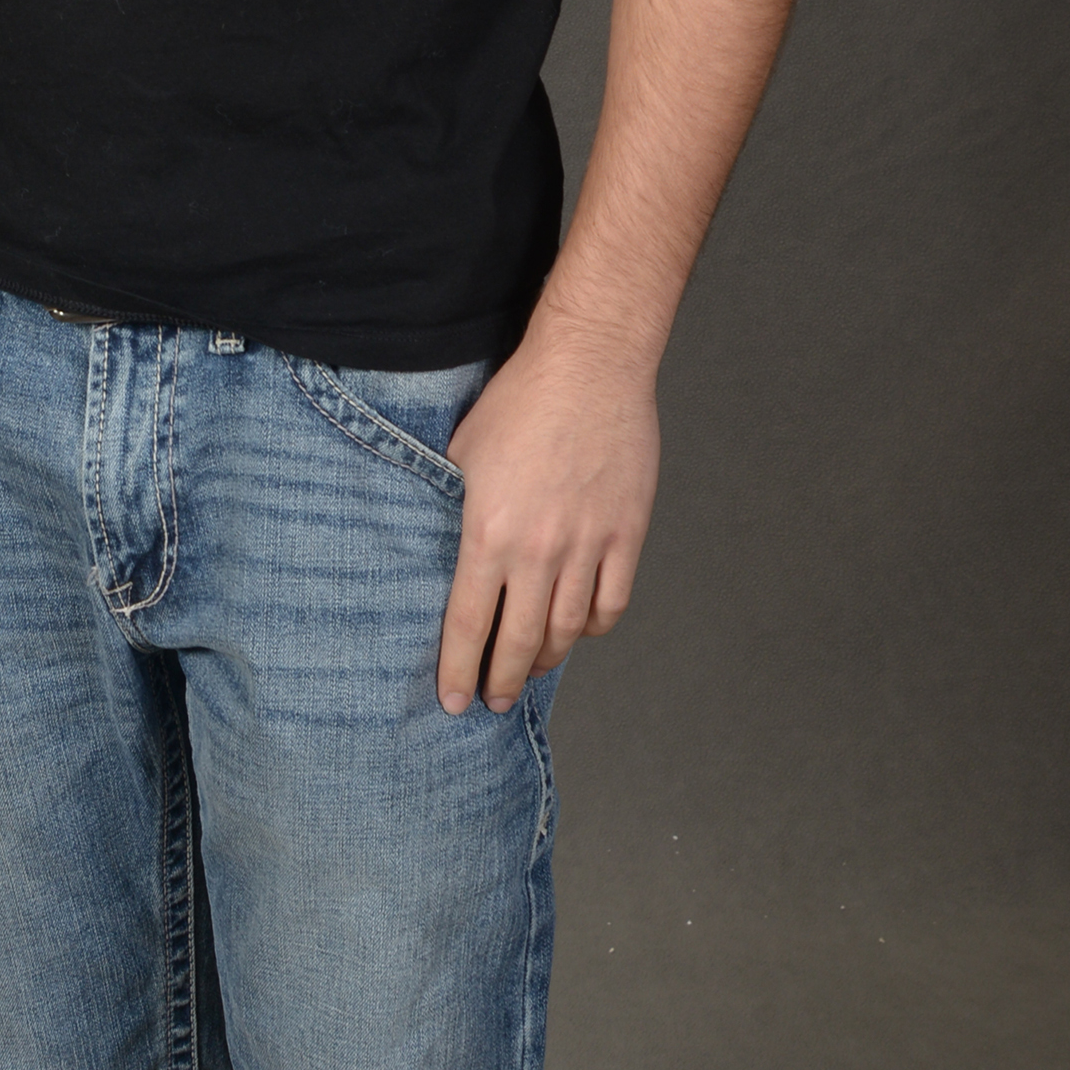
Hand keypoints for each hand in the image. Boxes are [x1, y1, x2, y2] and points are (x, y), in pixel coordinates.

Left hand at [435, 318, 660, 714]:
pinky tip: (577, 630)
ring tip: (529, 671)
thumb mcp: (461, 453)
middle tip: (491, 701)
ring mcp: (587, 547)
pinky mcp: (625, 536)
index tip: (452, 702)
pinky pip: (610, 603)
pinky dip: (592, 627)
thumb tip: (444, 549)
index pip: (469, 625)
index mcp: (488, 532)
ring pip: (566, 631)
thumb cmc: (519, 401)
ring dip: (544, 660)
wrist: (588, 367)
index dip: (458, 671)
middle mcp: (538, 551)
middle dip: (501, 681)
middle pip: (518, 642)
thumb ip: (453, 509)